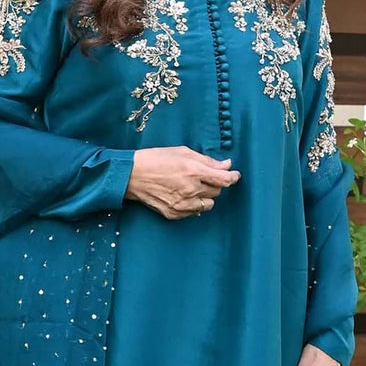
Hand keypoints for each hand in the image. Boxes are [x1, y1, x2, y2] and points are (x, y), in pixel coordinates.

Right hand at [124, 147, 239, 219]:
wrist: (131, 175)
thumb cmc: (155, 159)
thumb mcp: (182, 152)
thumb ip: (206, 160)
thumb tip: (225, 165)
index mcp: (193, 171)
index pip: (224, 179)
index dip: (233, 177)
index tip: (234, 175)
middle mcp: (190, 189)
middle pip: (217, 191)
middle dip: (215, 183)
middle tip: (204, 176)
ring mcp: (182, 204)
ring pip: (208, 204)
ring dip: (206, 196)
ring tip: (193, 187)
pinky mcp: (174, 213)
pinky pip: (194, 212)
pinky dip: (193, 204)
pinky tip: (183, 195)